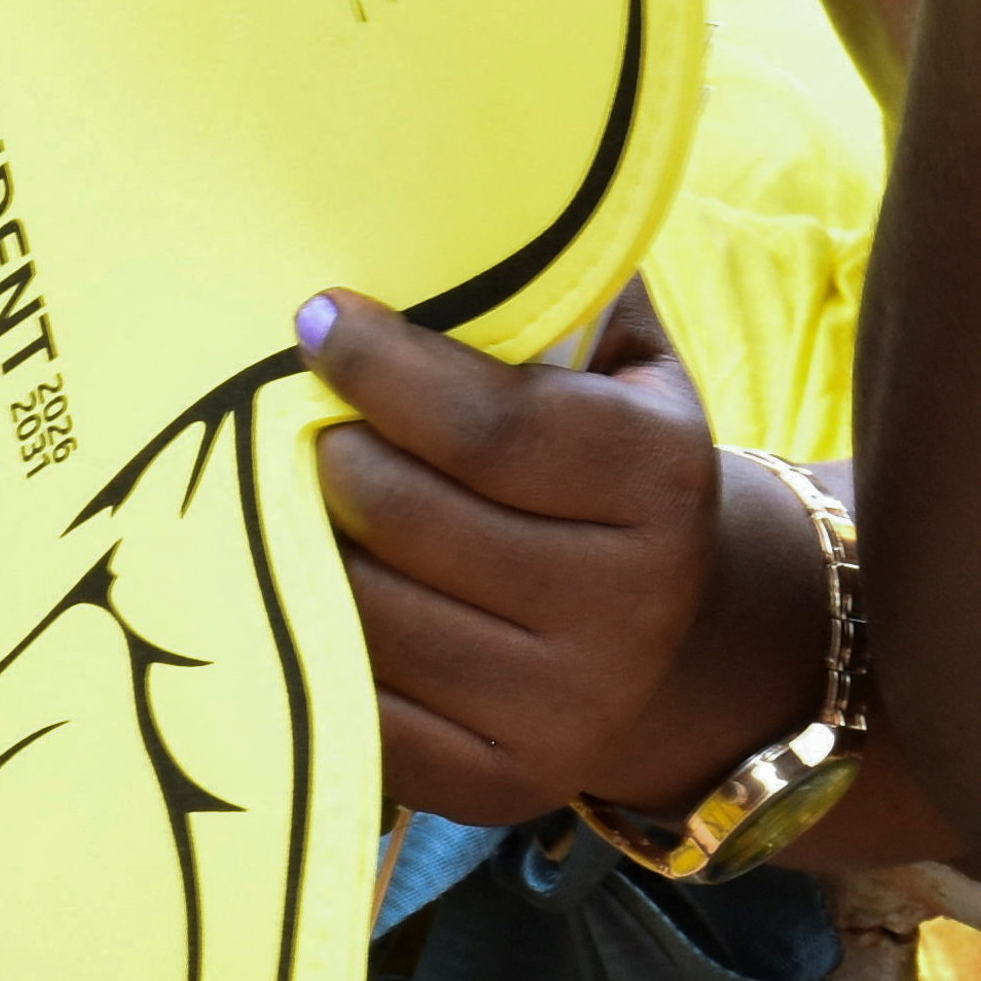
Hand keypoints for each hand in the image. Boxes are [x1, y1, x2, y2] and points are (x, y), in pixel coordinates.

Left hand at [303, 279, 830, 824]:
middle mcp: (631, 605)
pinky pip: (355, 700)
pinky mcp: (494, 781)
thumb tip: (476, 199)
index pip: (489, 424)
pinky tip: (308, 593)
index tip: (312, 320)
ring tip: (298, 504)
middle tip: (304, 423)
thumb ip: (565, 301)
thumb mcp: (630, 379)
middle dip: (333, 453)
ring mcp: (563, 705)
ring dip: (308, 546)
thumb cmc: (618, 477)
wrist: (681, 645)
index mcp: (665, 486)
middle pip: (408, 513)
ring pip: (365, 606)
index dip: (382, 364)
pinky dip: (313, 640)